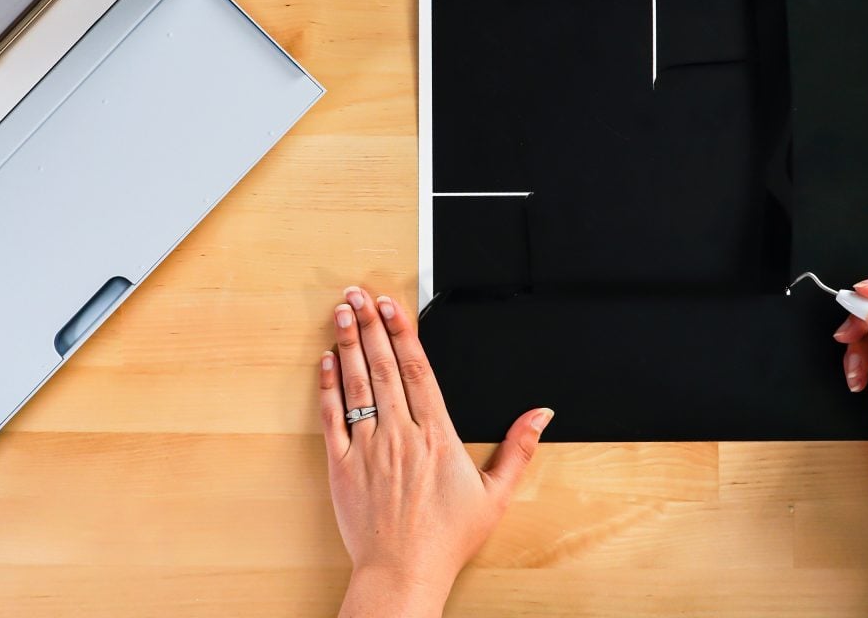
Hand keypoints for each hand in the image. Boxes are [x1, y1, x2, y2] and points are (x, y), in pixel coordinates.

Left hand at [320, 287, 553, 615]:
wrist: (402, 573)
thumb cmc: (446, 539)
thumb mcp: (496, 495)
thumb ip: (519, 449)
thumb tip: (541, 415)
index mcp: (436, 435)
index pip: (418, 369)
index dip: (402, 332)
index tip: (391, 306)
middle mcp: (400, 434)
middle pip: (384, 366)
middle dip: (370, 325)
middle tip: (358, 294)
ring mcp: (367, 447)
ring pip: (356, 384)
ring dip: (347, 345)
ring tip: (341, 313)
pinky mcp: (341, 466)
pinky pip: (331, 418)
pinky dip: (327, 387)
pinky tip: (325, 362)